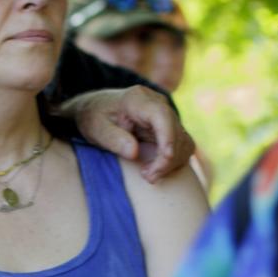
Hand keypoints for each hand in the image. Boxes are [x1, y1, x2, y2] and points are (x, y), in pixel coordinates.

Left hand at [63, 87, 194, 182]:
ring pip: (183, 141)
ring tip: (148, 175)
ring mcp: (166, 115)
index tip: (164, 159)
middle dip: (166, 158)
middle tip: (148, 177)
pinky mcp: (170, 127)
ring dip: (171, 162)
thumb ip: (113, 139)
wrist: (96, 108)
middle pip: (175, 131)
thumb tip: (133, 153)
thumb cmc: (93, 117)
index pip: (162, 116)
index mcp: (138, 99)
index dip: (167, 138)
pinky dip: (173, 161)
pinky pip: (182, 146)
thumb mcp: (95, 128)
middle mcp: (157, 103)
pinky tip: (154, 169)